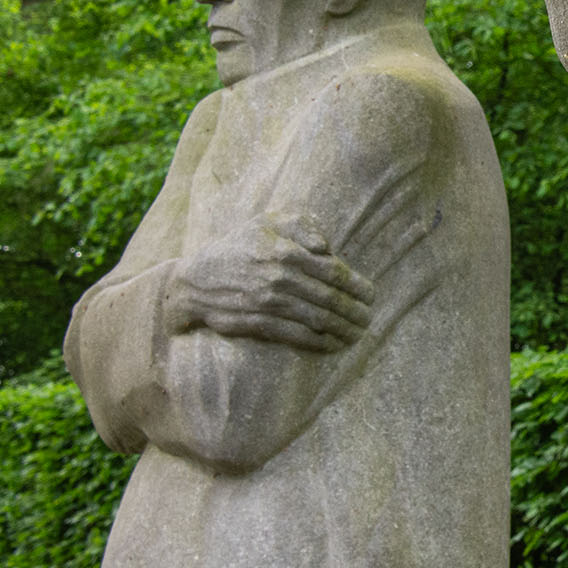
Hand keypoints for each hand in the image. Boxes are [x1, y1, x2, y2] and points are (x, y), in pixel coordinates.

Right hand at [164, 213, 374, 352]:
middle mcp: (280, 277)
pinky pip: (297, 336)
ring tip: (358, 334)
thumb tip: (327, 247)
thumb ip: (302, 225)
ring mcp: (269, 303)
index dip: (359, 287)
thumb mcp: (266, 222)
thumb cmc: (239, 246)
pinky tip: (334, 345)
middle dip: (356, 311)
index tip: (372, 296)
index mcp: (285, 251)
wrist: (195, 281)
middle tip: (369, 318)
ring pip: (318, 319)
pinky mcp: (258, 324)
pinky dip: (320, 343)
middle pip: (331, 298)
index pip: (335, 272)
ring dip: (344, 330)